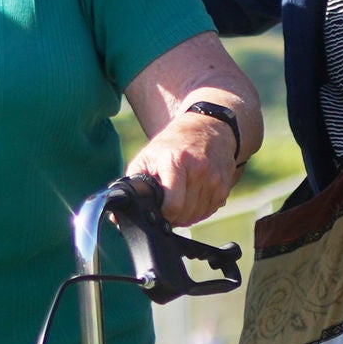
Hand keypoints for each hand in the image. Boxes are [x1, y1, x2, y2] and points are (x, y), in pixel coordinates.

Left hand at [126, 109, 236, 226]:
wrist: (208, 126)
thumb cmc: (173, 144)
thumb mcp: (148, 156)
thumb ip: (132, 183)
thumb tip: (117, 215)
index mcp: (175, 161)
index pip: (172, 206)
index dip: (163, 215)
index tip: (158, 211)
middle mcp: (198, 169)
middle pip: (185, 213)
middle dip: (174, 217)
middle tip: (167, 207)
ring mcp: (214, 178)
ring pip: (198, 215)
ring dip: (187, 215)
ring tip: (180, 199)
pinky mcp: (225, 184)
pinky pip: (211, 210)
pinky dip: (201, 209)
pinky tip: (193, 196)